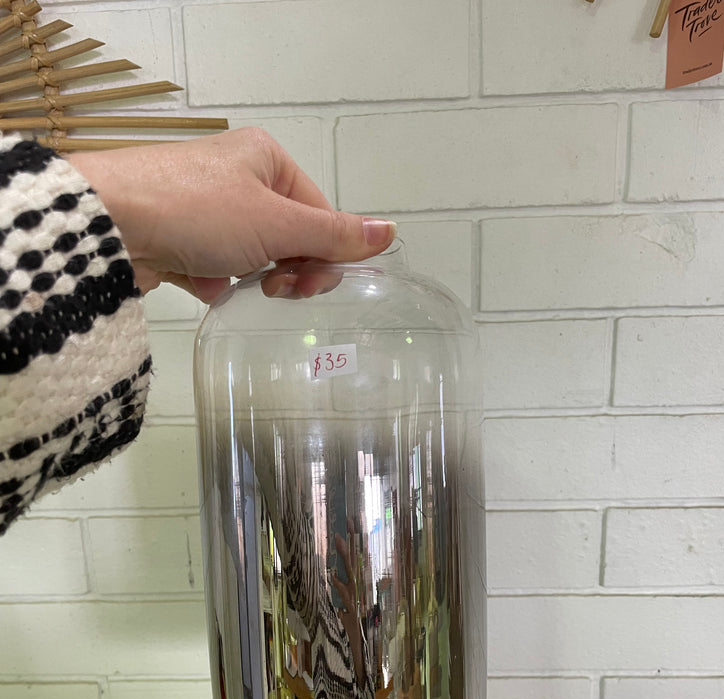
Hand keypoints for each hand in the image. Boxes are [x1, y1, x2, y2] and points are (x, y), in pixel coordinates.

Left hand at [68, 127, 395, 302]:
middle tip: (276, 290)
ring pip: (253, 256)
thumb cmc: (199, 212)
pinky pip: (216, 267)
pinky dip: (216, 282)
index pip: (318, 214)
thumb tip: (391, 232)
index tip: (308, 286)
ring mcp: (206, 208)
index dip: (322, 255)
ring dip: (254, 278)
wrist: (110, 222)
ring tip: (236, 287)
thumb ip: (335, 236)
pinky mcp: (178, 237)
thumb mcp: (278, 224)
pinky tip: (204, 287)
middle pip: (288, 236)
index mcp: (267, 160)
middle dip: (288, 269)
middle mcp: (238, 178)